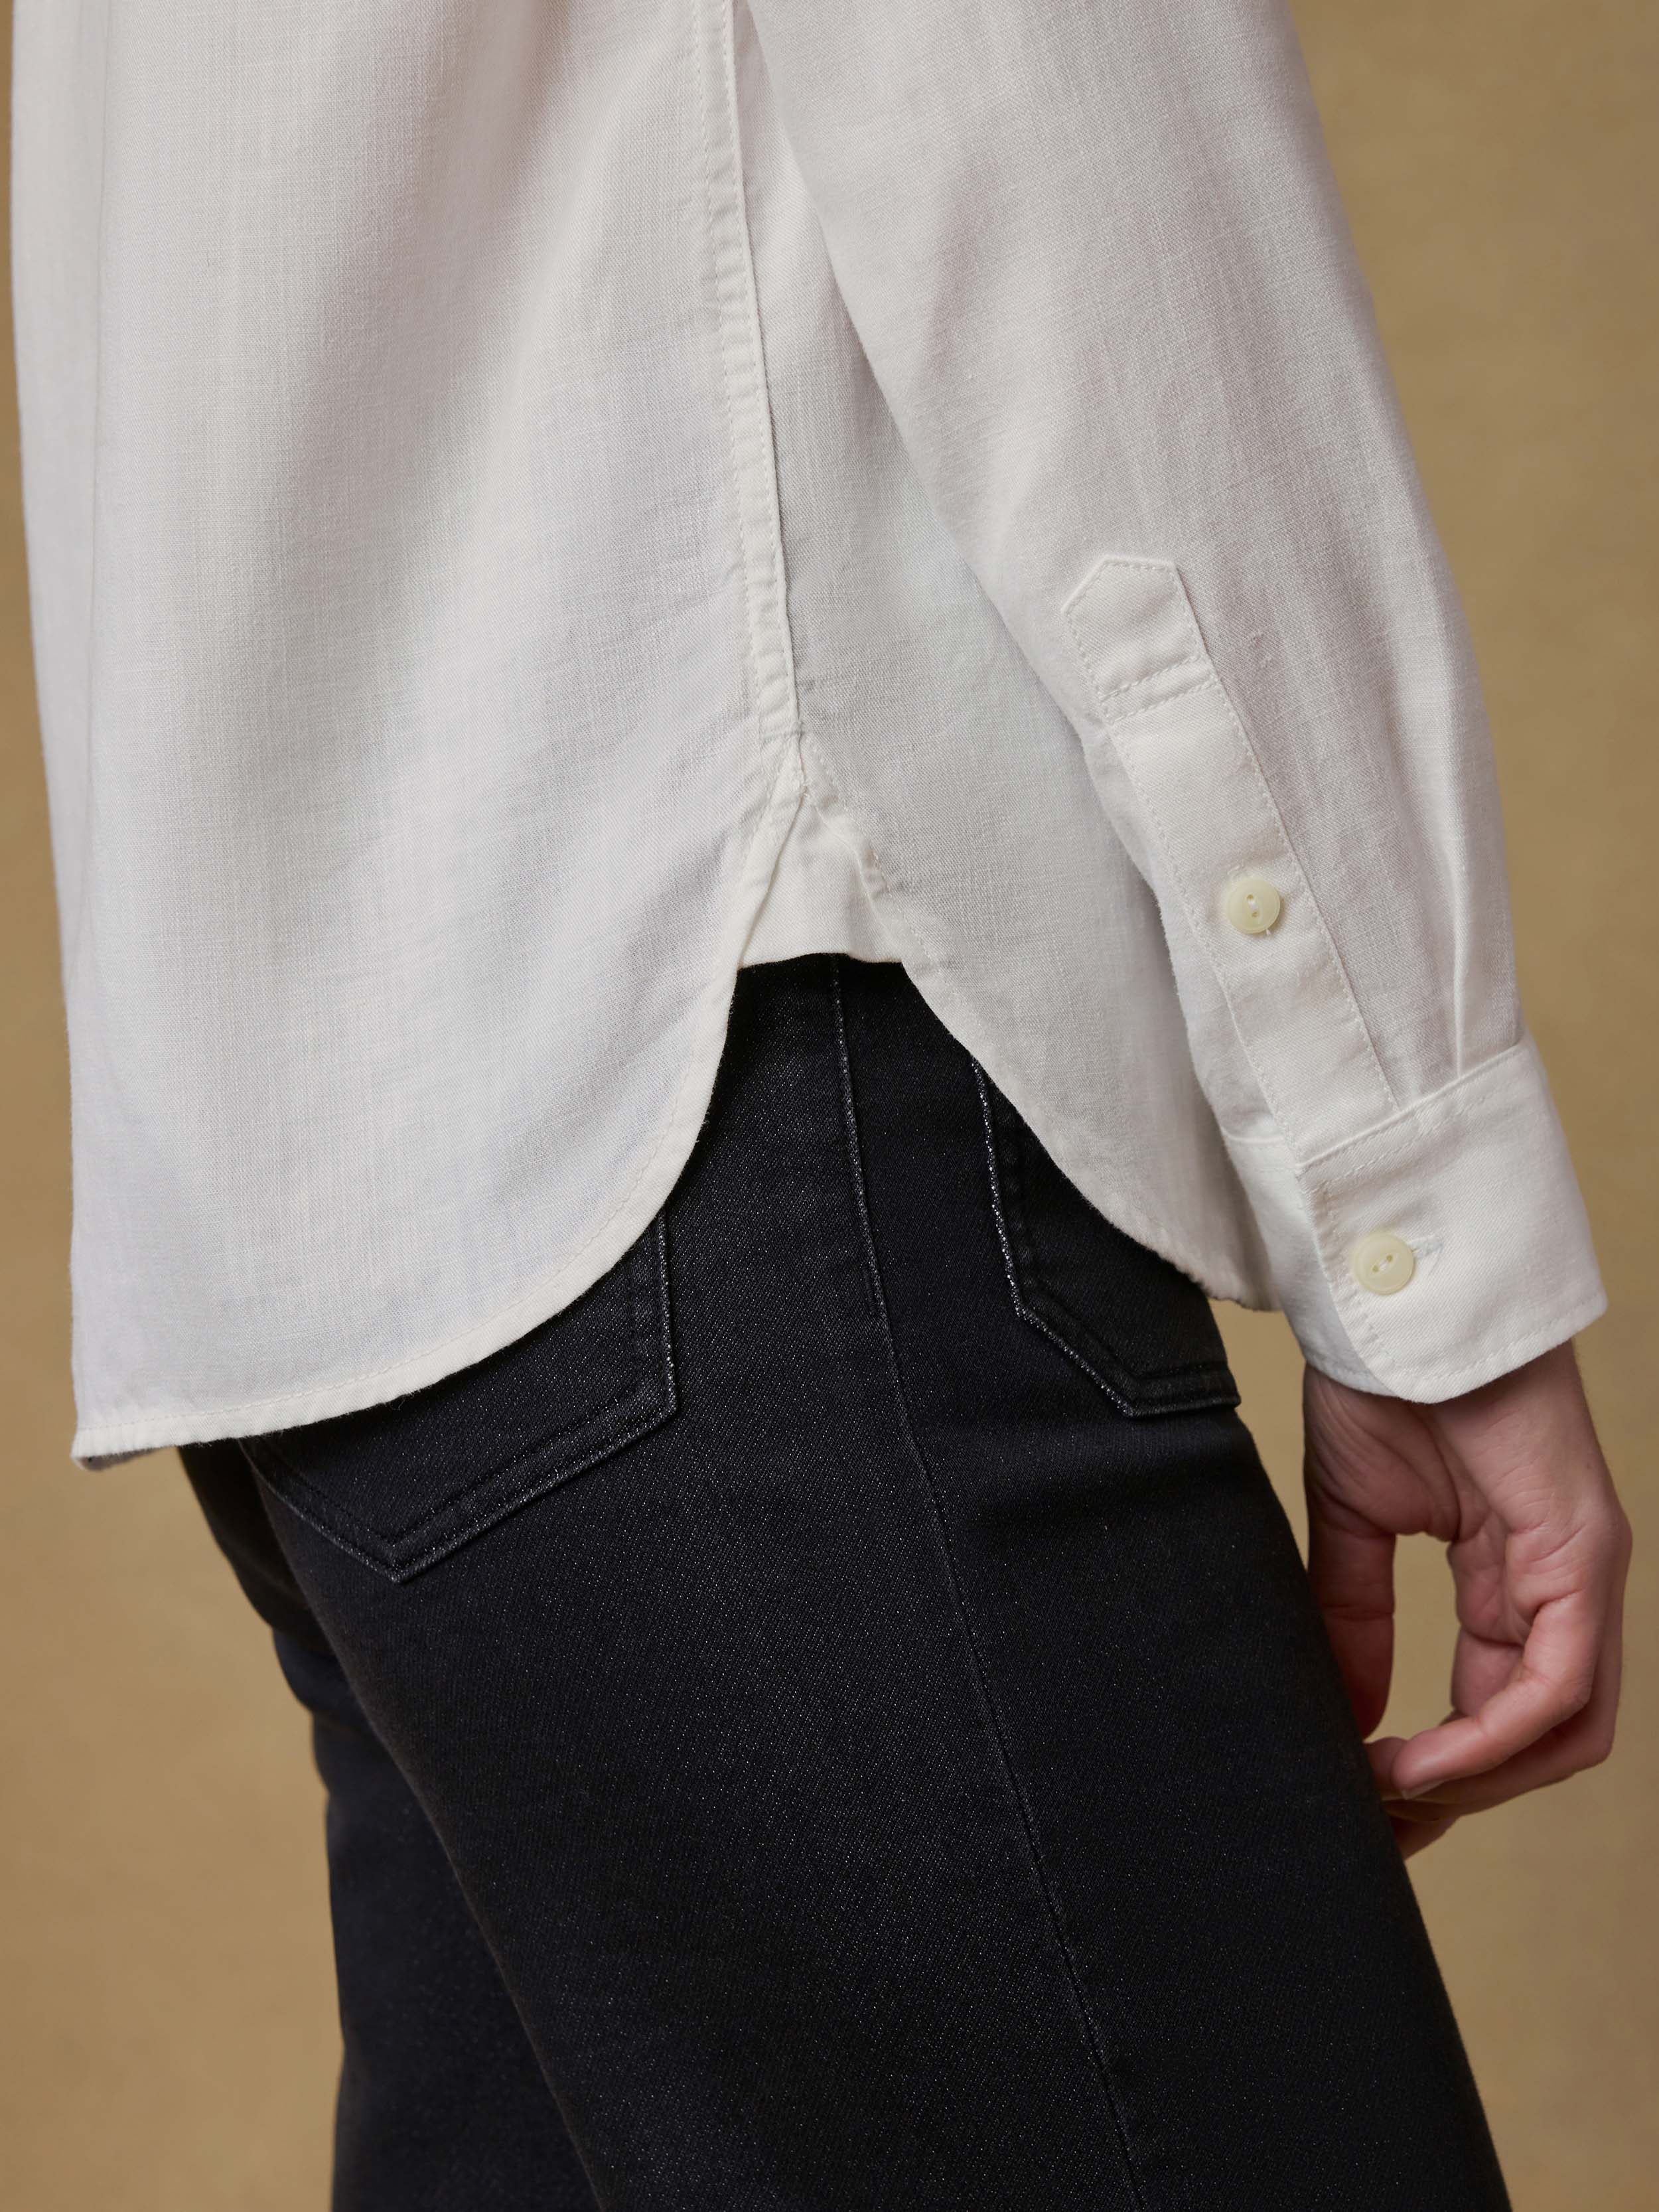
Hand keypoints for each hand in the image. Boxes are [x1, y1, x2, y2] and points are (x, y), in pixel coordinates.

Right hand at [1303, 1342, 1629, 1858]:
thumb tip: (1346, 1713)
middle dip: (1463, 1794)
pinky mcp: (1584, 1558)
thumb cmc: (1385, 1386)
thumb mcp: (1353, 1522)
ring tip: (1391, 1790)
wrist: (1398, 1302)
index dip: (1444, 1772)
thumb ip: (1355, 1618)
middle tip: (1379, 1819)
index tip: (1370, 1803)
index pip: (1504, 1711)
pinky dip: (1490, 1740)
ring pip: (1568, 1732)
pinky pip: (1556, 1685)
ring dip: (1479, 1781)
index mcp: (1518, 1580)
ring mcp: (1587, 1575)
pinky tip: (1419, 1757)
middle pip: (1547, 1741)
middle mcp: (1567, 1589)